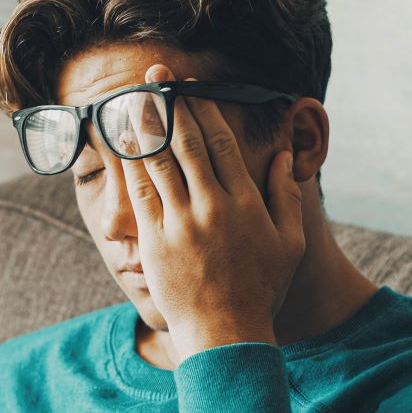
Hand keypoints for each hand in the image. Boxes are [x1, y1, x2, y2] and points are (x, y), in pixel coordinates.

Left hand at [119, 64, 306, 359]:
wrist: (225, 334)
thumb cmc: (260, 291)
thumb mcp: (289, 243)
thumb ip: (286, 196)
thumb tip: (282, 156)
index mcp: (246, 201)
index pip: (220, 142)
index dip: (202, 111)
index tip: (190, 90)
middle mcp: (212, 206)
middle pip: (186, 142)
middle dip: (170, 105)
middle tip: (156, 78)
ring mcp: (181, 223)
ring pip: (158, 161)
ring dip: (144, 125)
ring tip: (132, 98)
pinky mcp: (155, 241)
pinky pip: (139, 192)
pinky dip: (130, 164)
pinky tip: (121, 143)